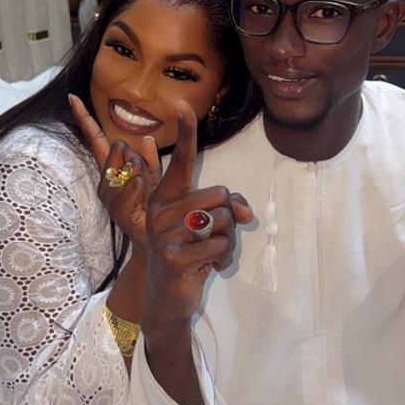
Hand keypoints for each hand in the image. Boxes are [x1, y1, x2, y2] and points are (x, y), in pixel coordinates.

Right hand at [69, 94, 159, 249]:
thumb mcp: (155, 179)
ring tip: (147, 191)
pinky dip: (142, 186)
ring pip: (128, 164)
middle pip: (117, 147)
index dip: (84, 119)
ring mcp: (109, 195)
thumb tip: (147, 139)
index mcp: (112, 171)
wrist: (154, 239)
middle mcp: (106, 181)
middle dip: (136, 155)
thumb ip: (151, 160)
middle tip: (145, 180)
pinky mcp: (116, 208)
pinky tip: (144, 195)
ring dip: (143, 173)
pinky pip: (132, 184)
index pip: (95, 140)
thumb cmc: (154, 208)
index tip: (73, 97)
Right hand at [144, 101, 251, 335]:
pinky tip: (206, 268)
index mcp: (167, 199)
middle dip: (230, 220)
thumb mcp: (207, 229)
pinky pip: (218, 246)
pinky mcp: (172, 255)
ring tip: (210, 255)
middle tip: (216, 240)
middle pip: (219, 195)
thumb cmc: (190, 258)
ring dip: (227, 243)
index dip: (185, 132)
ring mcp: (164, 233)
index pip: (180, 161)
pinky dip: (222, 259)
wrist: (168, 301)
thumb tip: (245, 212)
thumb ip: (226, 211)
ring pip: (222, 221)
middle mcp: (160, 210)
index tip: (182, 103)